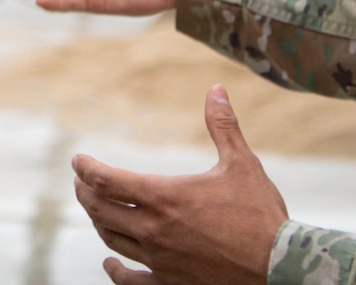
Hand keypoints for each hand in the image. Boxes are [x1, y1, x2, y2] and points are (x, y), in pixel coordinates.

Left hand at [73, 86, 288, 284]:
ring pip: (112, 240)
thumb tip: (216, 89)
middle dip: (85, 192)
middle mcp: (153, 230)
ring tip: (95, 209)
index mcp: (164, 197)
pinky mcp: (170, 284)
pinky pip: (131, 280)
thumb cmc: (261, 214)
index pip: (107, 181)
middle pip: (100, 210)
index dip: (86, 169)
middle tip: (80, 181)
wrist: (279, 267)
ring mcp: (160, 260)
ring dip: (98, 221)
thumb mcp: (242, 164)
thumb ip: (223, 126)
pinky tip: (110, 263)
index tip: (77, 160)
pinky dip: (116, 271)